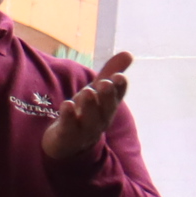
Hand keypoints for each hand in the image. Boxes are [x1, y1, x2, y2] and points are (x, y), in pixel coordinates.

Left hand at [43, 51, 133, 167]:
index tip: (120, 77)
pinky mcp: (67, 135)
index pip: (117, 96)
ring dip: (89, 106)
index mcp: (108, 106)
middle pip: (106, 108)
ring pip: (90, 119)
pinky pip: (69, 127)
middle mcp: (100, 118)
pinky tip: (67, 104)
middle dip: (107, 96)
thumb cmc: (85, 112)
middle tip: (105, 83)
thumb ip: (110, 72)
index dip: (119, 88)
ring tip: (87, 92)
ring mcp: (85, 129)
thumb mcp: (97, 91)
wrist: (68, 143)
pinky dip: (68, 117)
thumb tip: (129, 53)